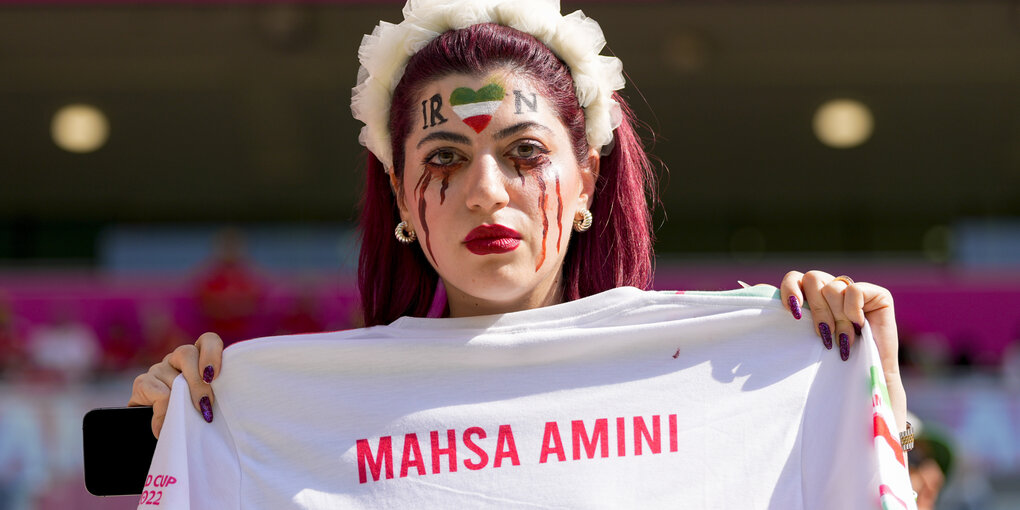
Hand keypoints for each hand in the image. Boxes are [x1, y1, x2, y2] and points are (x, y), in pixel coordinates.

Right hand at [127, 332, 223, 437]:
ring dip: (182, 402)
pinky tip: (163, 428)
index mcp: (199, 359)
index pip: (208, 341)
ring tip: (186, 423)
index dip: (212, 352)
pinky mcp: (142, 382)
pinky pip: (158, 393)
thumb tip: (214, 408)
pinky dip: (163, 413)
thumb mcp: (207, 406)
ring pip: (173, 377)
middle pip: (187, 353)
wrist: (162, 436)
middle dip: (198, 382)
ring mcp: (159, 369)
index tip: (214, 376)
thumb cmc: (193, 419)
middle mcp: (178, 359)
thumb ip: (214, 397)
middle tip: (204, 406)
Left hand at [778, 270, 905, 429]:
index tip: (793, 313)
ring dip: (838, 318)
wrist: (865, 379)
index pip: (793, 277)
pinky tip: (860, 325)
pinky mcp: (876, 294)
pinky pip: (854, 290)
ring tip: (844, 339)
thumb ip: (785, 315)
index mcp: (811, 297)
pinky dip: (854, 309)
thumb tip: (747, 290)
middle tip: (824, 336)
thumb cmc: (830, 363)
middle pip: (813, 279)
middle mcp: (830, 289)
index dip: (790, 290)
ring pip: (833, 287)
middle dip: (817, 311)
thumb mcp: (802, 339)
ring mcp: (853, 290)